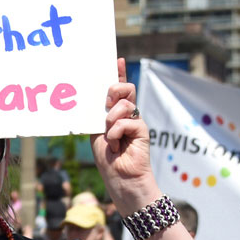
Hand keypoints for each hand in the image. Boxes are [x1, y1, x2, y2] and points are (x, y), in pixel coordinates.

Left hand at [92, 58, 156, 212]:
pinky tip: (116, 145)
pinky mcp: (142, 129)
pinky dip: (116, 133)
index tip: (117, 59)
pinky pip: (127, 120)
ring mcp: (136, 121)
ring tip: (110, 137)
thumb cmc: (107, 160)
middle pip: (125, 89)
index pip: (119, 90)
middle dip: (115, 89)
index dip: (119, 74)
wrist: (121, 179)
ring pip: (125, 103)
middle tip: (108, 99)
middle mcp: (127, 115)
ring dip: (112, 120)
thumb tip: (99, 100)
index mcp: (114, 114)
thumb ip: (98, 116)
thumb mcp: (96, 134)